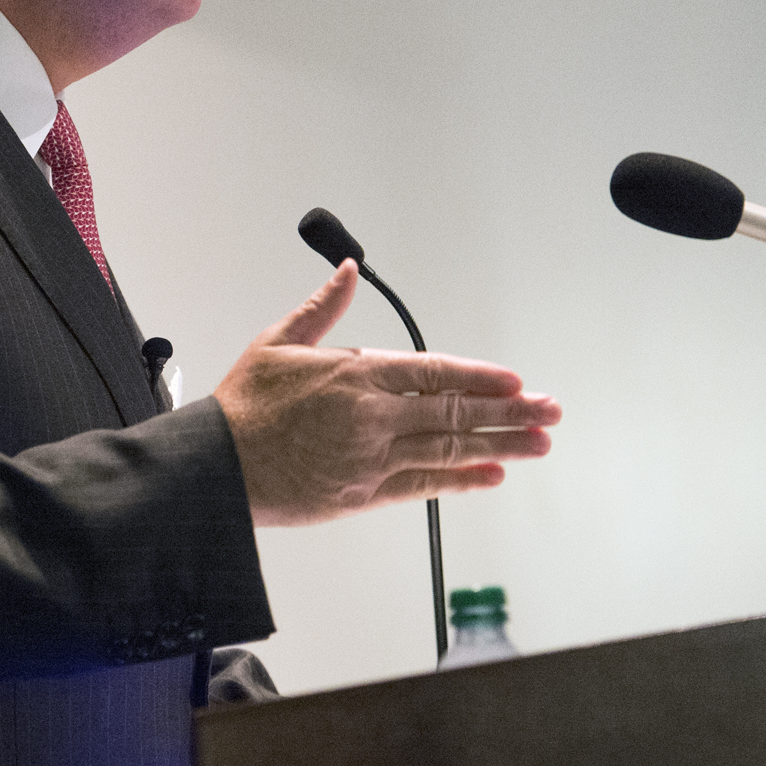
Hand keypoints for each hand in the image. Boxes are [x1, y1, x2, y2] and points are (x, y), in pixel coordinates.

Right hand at [214, 260, 560, 526]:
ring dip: (500, 446)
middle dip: (510, 411)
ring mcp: (371, 457)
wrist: (215, 468)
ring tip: (538, 444)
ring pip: (450, 448)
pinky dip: (461, 480)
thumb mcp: (278, 342)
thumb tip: (345, 272)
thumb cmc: (243, 408)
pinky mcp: (363, 494)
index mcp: (356, 375)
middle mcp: (372, 416)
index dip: (480, 377)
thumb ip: (321, 308)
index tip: (516, 380)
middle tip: (550, 411)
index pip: (434, 372)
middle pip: (455, 410)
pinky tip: (491, 476)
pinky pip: (424, 485)